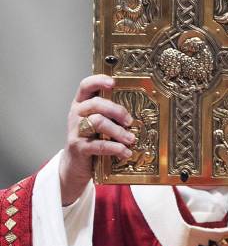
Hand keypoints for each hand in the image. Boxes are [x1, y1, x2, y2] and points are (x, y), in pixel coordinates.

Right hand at [59, 74, 134, 205]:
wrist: (75, 165)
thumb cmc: (91, 140)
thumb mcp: (98, 125)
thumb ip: (110, 116)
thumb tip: (135, 114)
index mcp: (81, 104)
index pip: (86, 86)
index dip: (98, 81)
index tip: (113, 82)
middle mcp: (76, 114)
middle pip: (96, 104)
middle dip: (116, 111)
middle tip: (129, 121)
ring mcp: (76, 131)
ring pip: (98, 122)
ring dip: (118, 131)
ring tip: (130, 139)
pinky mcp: (78, 147)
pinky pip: (99, 145)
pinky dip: (115, 148)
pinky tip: (125, 152)